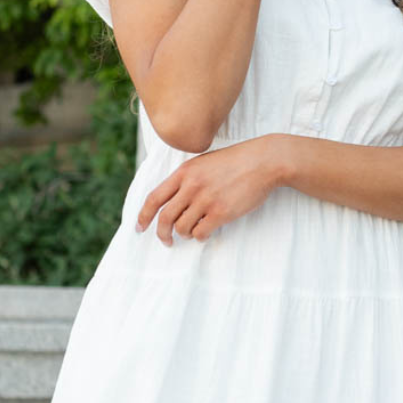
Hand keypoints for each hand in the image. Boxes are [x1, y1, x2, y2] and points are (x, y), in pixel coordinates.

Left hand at [135, 135, 286, 244]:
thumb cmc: (235, 162)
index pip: (154, 198)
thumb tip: (172, 201)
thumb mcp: (204, 163)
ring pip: (182, 228)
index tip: (139, 228)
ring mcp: (205, 200)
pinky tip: (207, 231)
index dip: (143, 216)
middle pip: (164, 218)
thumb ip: (186, 179)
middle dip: (162, 234)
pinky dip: (200, 236)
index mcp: (184, 173)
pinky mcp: (221, 212)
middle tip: (166, 241)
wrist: (263, 162)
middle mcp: (191, 186)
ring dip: (185, 234)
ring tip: (194, 230)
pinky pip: (200, 233)